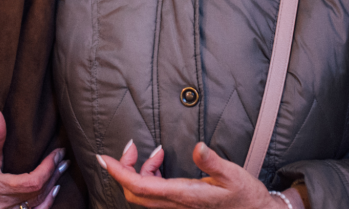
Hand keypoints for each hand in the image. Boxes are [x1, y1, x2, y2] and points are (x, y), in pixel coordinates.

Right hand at [0, 107, 66, 208]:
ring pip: (40, 201)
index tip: (58, 152)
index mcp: (3, 189)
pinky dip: (48, 200)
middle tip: (63, 158)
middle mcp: (10, 204)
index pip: (34, 181)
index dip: (48, 168)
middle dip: (54, 173)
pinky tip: (54, 190)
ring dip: (53, 183)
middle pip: (40, 190)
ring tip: (62, 168)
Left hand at [96, 140, 281, 208]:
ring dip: (139, 170)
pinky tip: (161, 160)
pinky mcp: (179, 204)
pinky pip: (153, 192)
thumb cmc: (245, 196)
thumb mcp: (232, 175)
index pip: (139, 185)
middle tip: (131, 146)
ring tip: (154, 151)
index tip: (103, 158)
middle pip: (134, 192)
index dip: (118, 172)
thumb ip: (212, 161)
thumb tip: (197, 147)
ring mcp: (176, 206)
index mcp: (183, 195)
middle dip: (125, 168)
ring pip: (142, 193)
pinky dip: (150, 174)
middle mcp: (175, 204)